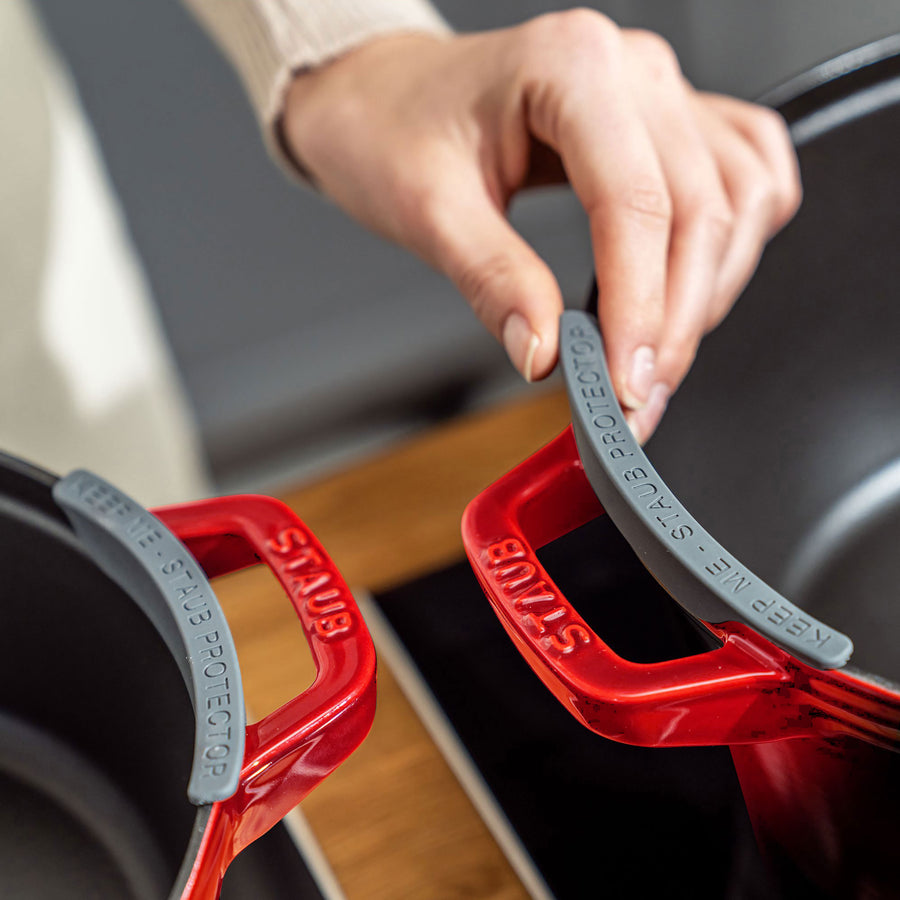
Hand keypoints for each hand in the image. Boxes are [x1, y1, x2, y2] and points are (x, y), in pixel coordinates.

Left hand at [282, 10, 800, 441]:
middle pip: (702, 209)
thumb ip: (494, 279)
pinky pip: (744, 173)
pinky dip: (737, 239)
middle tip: (638, 400)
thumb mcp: (428, 209)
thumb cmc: (394, 128)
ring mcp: (657, 94)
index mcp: (570, 68)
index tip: (624, 384)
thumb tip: (546, 354)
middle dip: (677, 322)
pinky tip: (704, 284)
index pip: (636, 204)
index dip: (640, 309)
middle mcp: (631, 70)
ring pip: (738, 198)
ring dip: (713, 290)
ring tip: (659, 360)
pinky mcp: (666, 123)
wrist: (386, 97)